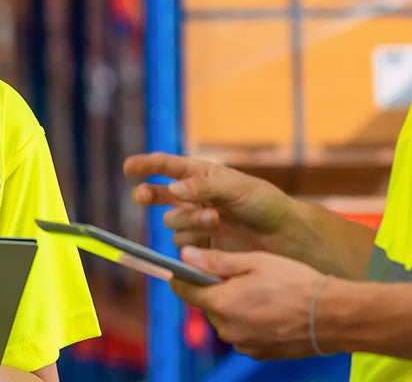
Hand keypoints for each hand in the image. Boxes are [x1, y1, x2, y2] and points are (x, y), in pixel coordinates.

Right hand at [124, 152, 296, 253]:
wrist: (283, 236)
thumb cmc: (264, 203)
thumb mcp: (235, 187)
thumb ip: (202, 186)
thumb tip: (171, 188)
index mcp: (201, 175)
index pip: (167, 166)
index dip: (145, 165)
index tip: (128, 167)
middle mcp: (194, 197)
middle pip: (159, 195)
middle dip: (148, 194)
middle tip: (142, 196)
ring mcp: (197, 222)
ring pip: (173, 222)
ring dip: (187, 220)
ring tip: (214, 220)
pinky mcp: (202, 245)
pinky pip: (182, 244)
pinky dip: (193, 240)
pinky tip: (213, 235)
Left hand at [170, 247, 330, 360]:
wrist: (332, 316)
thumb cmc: (296, 283)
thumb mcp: (254, 262)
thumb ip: (216, 260)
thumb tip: (185, 255)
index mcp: (221, 303)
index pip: (184, 291)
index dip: (183, 277)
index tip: (185, 268)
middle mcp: (227, 329)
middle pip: (208, 305)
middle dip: (218, 290)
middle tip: (243, 276)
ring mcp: (243, 344)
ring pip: (227, 320)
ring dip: (235, 307)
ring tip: (263, 293)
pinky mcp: (259, 352)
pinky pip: (244, 333)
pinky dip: (251, 321)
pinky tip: (272, 310)